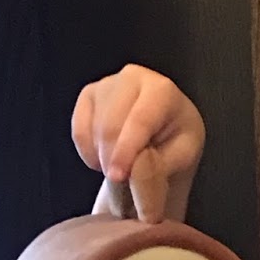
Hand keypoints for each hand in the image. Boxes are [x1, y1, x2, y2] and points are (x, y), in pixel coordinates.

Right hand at [72, 64, 205, 222]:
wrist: (164, 140)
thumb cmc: (177, 148)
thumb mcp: (181, 161)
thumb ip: (158, 168)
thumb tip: (133, 169)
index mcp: (163, 91)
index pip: (140, 120)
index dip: (126, 150)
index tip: (117, 177)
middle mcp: (133, 78)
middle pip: (111, 124)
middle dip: (112, 158)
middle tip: (122, 181)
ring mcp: (108, 84)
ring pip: (93, 128)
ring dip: (102, 157)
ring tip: (122, 167)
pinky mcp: (89, 95)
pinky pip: (79, 130)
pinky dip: (89, 152)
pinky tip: (106, 158)